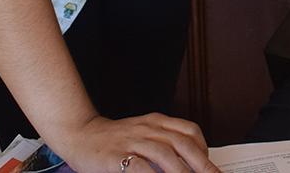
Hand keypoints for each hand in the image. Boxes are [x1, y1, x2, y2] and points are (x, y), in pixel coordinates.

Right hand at [46, 114, 219, 172]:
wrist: (79, 134)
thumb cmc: (113, 140)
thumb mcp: (142, 134)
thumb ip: (163, 144)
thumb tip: (187, 163)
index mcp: (156, 122)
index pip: (189, 131)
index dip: (205, 149)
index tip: (211, 166)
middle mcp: (147, 128)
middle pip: (183, 144)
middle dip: (202, 165)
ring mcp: (132, 141)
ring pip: (165, 155)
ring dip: (182, 172)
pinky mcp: (117, 156)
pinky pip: (140, 167)